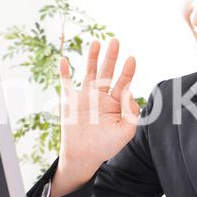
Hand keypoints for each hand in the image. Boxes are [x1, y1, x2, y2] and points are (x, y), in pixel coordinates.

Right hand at [51, 38, 140, 196]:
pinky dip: (64, 72)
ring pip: (89, 72)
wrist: (84, 156)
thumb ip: (132, 112)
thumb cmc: (107, 145)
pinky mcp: (70, 101)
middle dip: (111, 57)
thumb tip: (129, 92)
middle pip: (107, 71)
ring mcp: (85, 96)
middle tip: (115, 40)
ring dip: (92, 58)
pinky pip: (66, 83)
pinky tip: (64, 60)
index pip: (123, 82)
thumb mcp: (127, 131)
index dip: (128, 71)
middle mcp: (101, 95)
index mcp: (116, 102)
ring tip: (96, 43)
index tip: (132, 58)